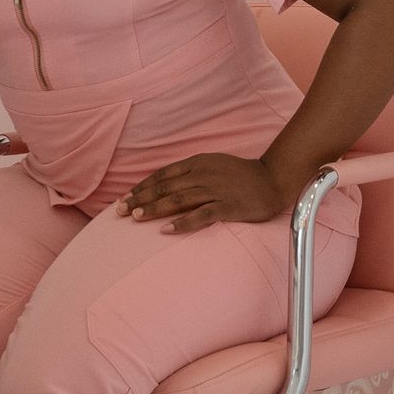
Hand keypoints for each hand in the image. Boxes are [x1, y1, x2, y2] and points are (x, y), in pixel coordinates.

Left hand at [117, 155, 291, 232]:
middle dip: (140, 198)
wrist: (274, 179)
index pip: (163, 175)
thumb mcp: (212, 166)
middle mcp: (203, 174)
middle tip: (120, 211)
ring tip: (136, 217)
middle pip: (166, 187)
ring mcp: (216, 190)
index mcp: (198, 163)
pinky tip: (167, 230)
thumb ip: (190, 174)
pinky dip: (184, 222)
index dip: (142, 186)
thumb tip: (164, 187)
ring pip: (179, 199)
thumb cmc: (241, 176)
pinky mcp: (229, 206)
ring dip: (155, 208)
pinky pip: (203, 214)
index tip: (124, 198)